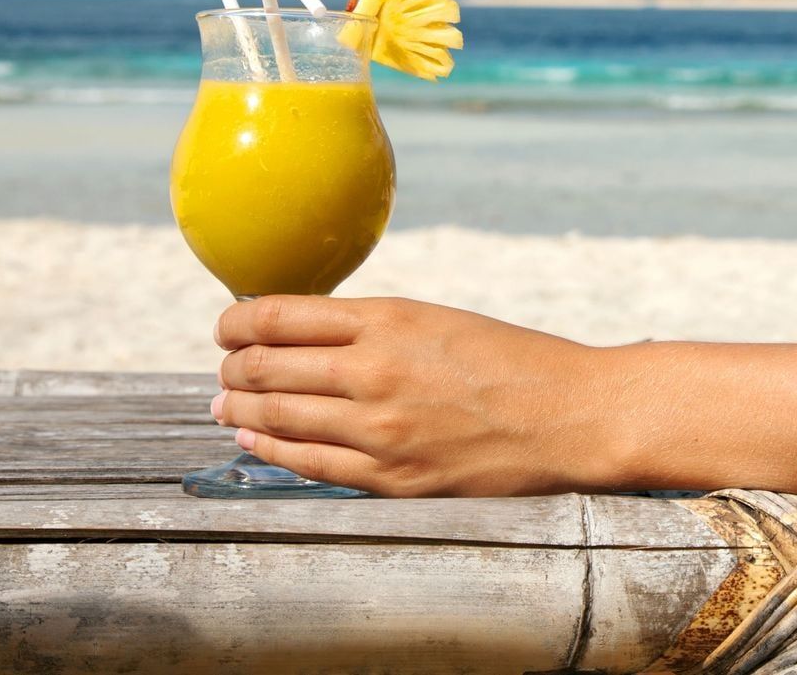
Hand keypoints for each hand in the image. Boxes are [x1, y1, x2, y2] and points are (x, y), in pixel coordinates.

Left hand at [212, 294, 625, 496]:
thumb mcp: (437, 319)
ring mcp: (380, 431)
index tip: (226, 326)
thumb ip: (370, 327)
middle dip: (232, 368)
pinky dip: (270, 449)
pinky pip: (307, 465)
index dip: (235, 322)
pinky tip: (254, 440)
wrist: (571, 415)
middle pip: (264, 368)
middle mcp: (374, 372)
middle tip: (225, 369)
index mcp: (388, 320)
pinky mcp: (392, 479)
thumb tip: (301, 333)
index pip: (276, 316)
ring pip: (275, 418)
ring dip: (239, 410)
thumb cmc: (510, 360)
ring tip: (225, 405)